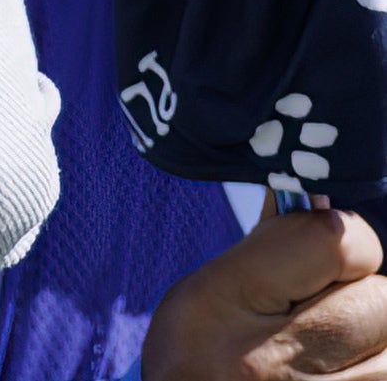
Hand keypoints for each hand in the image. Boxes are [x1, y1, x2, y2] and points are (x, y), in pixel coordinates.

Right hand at [144, 195, 386, 378]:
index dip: (347, 246)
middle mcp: (272, 359)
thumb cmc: (195, 362)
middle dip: (366, 302)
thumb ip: (265, 250)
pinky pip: (385, 377)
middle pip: (383, 301)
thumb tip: (320, 199)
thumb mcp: (204, 296)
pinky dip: (374, 369)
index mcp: (226, 303)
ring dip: (379, 348)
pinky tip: (345, 371)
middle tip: (328, 317)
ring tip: (339, 353)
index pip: (336, 243)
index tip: (328, 261)